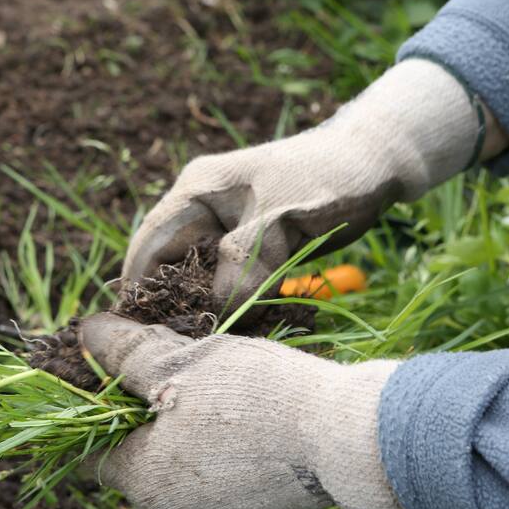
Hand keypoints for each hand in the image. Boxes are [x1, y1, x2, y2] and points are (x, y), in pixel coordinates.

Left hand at [81, 314, 412, 508]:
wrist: (346, 436)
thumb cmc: (255, 395)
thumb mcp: (181, 362)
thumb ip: (126, 354)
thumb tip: (86, 333)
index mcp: (145, 482)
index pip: (94, 449)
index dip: (99, 408)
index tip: (123, 375)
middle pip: (136, 456)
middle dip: (144, 413)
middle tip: (173, 369)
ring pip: (173, 466)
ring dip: (180, 427)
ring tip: (211, 387)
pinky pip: (208, 477)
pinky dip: (210, 448)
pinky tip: (238, 416)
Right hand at [124, 59, 490, 307]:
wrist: (374, 161)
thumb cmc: (329, 177)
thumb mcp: (283, 219)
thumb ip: (245, 262)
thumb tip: (216, 312)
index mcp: (197, 191)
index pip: (149, 245)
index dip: (138, 288)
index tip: (134, 332)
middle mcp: (202, 210)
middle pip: (169, 266)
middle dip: (172, 305)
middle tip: (177, 347)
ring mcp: (225, 228)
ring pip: (199, 278)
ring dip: (205, 308)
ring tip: (208, 342)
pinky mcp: (249, 246)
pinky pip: (228, 281)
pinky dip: (232, 303)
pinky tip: (241, 326)